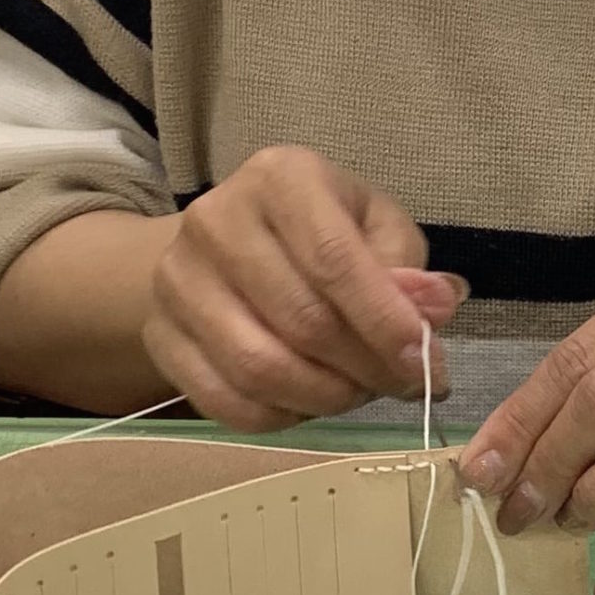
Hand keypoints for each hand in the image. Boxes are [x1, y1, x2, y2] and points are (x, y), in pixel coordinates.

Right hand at [143, 146, 465, 429]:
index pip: (334, 259)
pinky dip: (279, 417)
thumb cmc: (319, 230)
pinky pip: (223, 401)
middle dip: (364, 369)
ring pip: (259, 368)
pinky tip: (310, 404)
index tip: (427, 366)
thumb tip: (436, 307)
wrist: (227, 243)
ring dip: (325, 398)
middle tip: (403, 386)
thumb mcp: (374, 227)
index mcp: (280, 177)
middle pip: (300, 320)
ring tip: (359, 393)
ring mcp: (177, 279)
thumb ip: (407, 268)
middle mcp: (217, 220)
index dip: (385, 322)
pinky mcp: (159, 334)